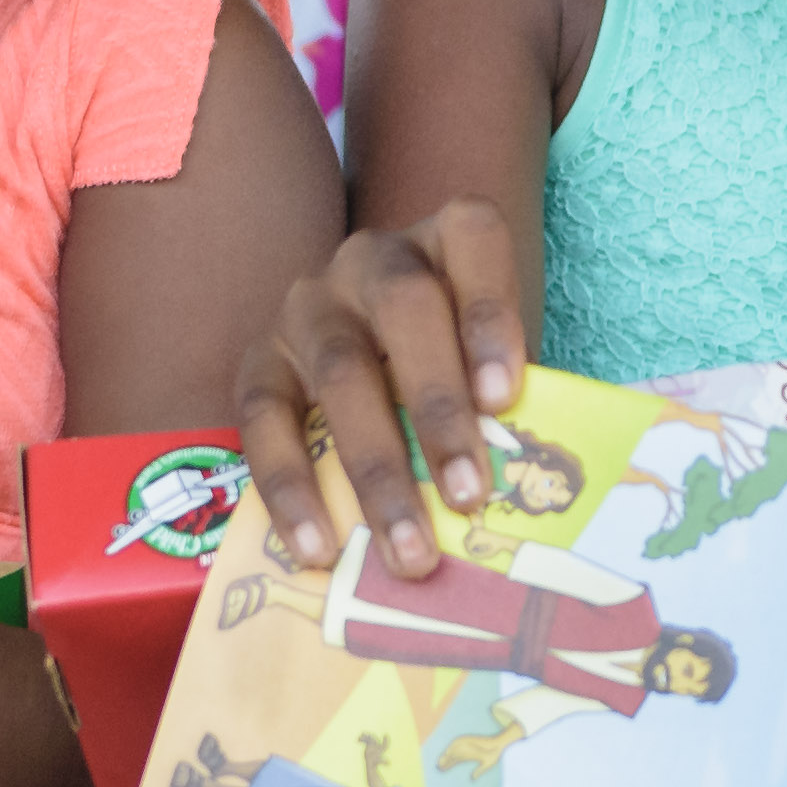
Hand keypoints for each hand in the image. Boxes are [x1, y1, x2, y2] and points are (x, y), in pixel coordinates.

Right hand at [237, 199, 529, 576]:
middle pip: (404, 309)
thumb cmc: (453, 360)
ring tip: (408, 549)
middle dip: (439, 407)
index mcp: (445, 240)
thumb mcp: (489, 356)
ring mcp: (309, 307)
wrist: (366, 344)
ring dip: (377, 467)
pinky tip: (318, 546)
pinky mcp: (258, 361)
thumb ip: (505, 399)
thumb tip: (528, 492)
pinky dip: (291, 488)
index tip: (506, 400)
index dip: (490, 315)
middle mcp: (371, 261)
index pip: (473, 238)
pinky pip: (263, 420)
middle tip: (468, 497)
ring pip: (339, 373)